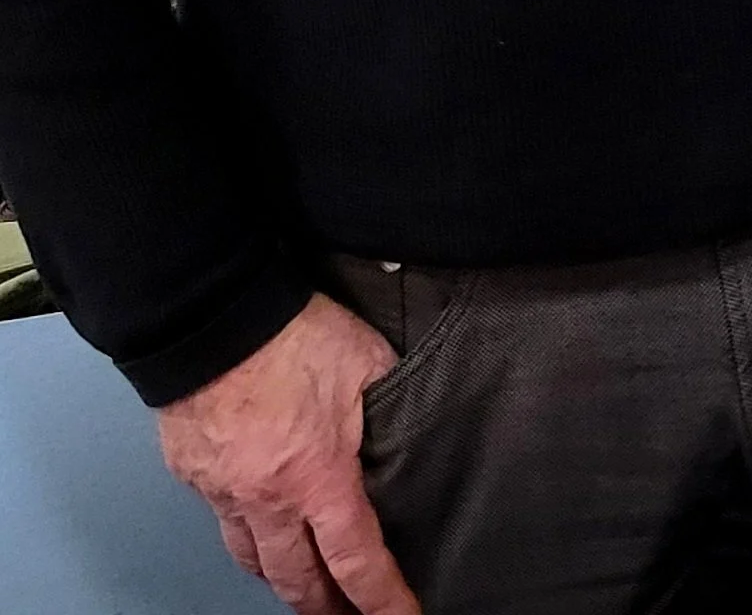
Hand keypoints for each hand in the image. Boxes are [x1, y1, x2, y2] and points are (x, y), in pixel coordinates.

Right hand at [158, 293, 419, 613]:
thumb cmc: (290, 334)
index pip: (357, 559)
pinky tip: (258, 524)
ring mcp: (224, 492)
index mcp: (317, 478)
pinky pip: (221, 520)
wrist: (213, 318)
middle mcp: (267, 500)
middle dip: (324, 607)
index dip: (382, 599)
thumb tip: (404, 418)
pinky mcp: (194, 476)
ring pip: (253, 559)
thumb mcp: (366, 361)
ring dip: (281, 578)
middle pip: (296, 580)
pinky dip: (244, 533)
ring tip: (302, 585)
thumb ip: (389, 402)